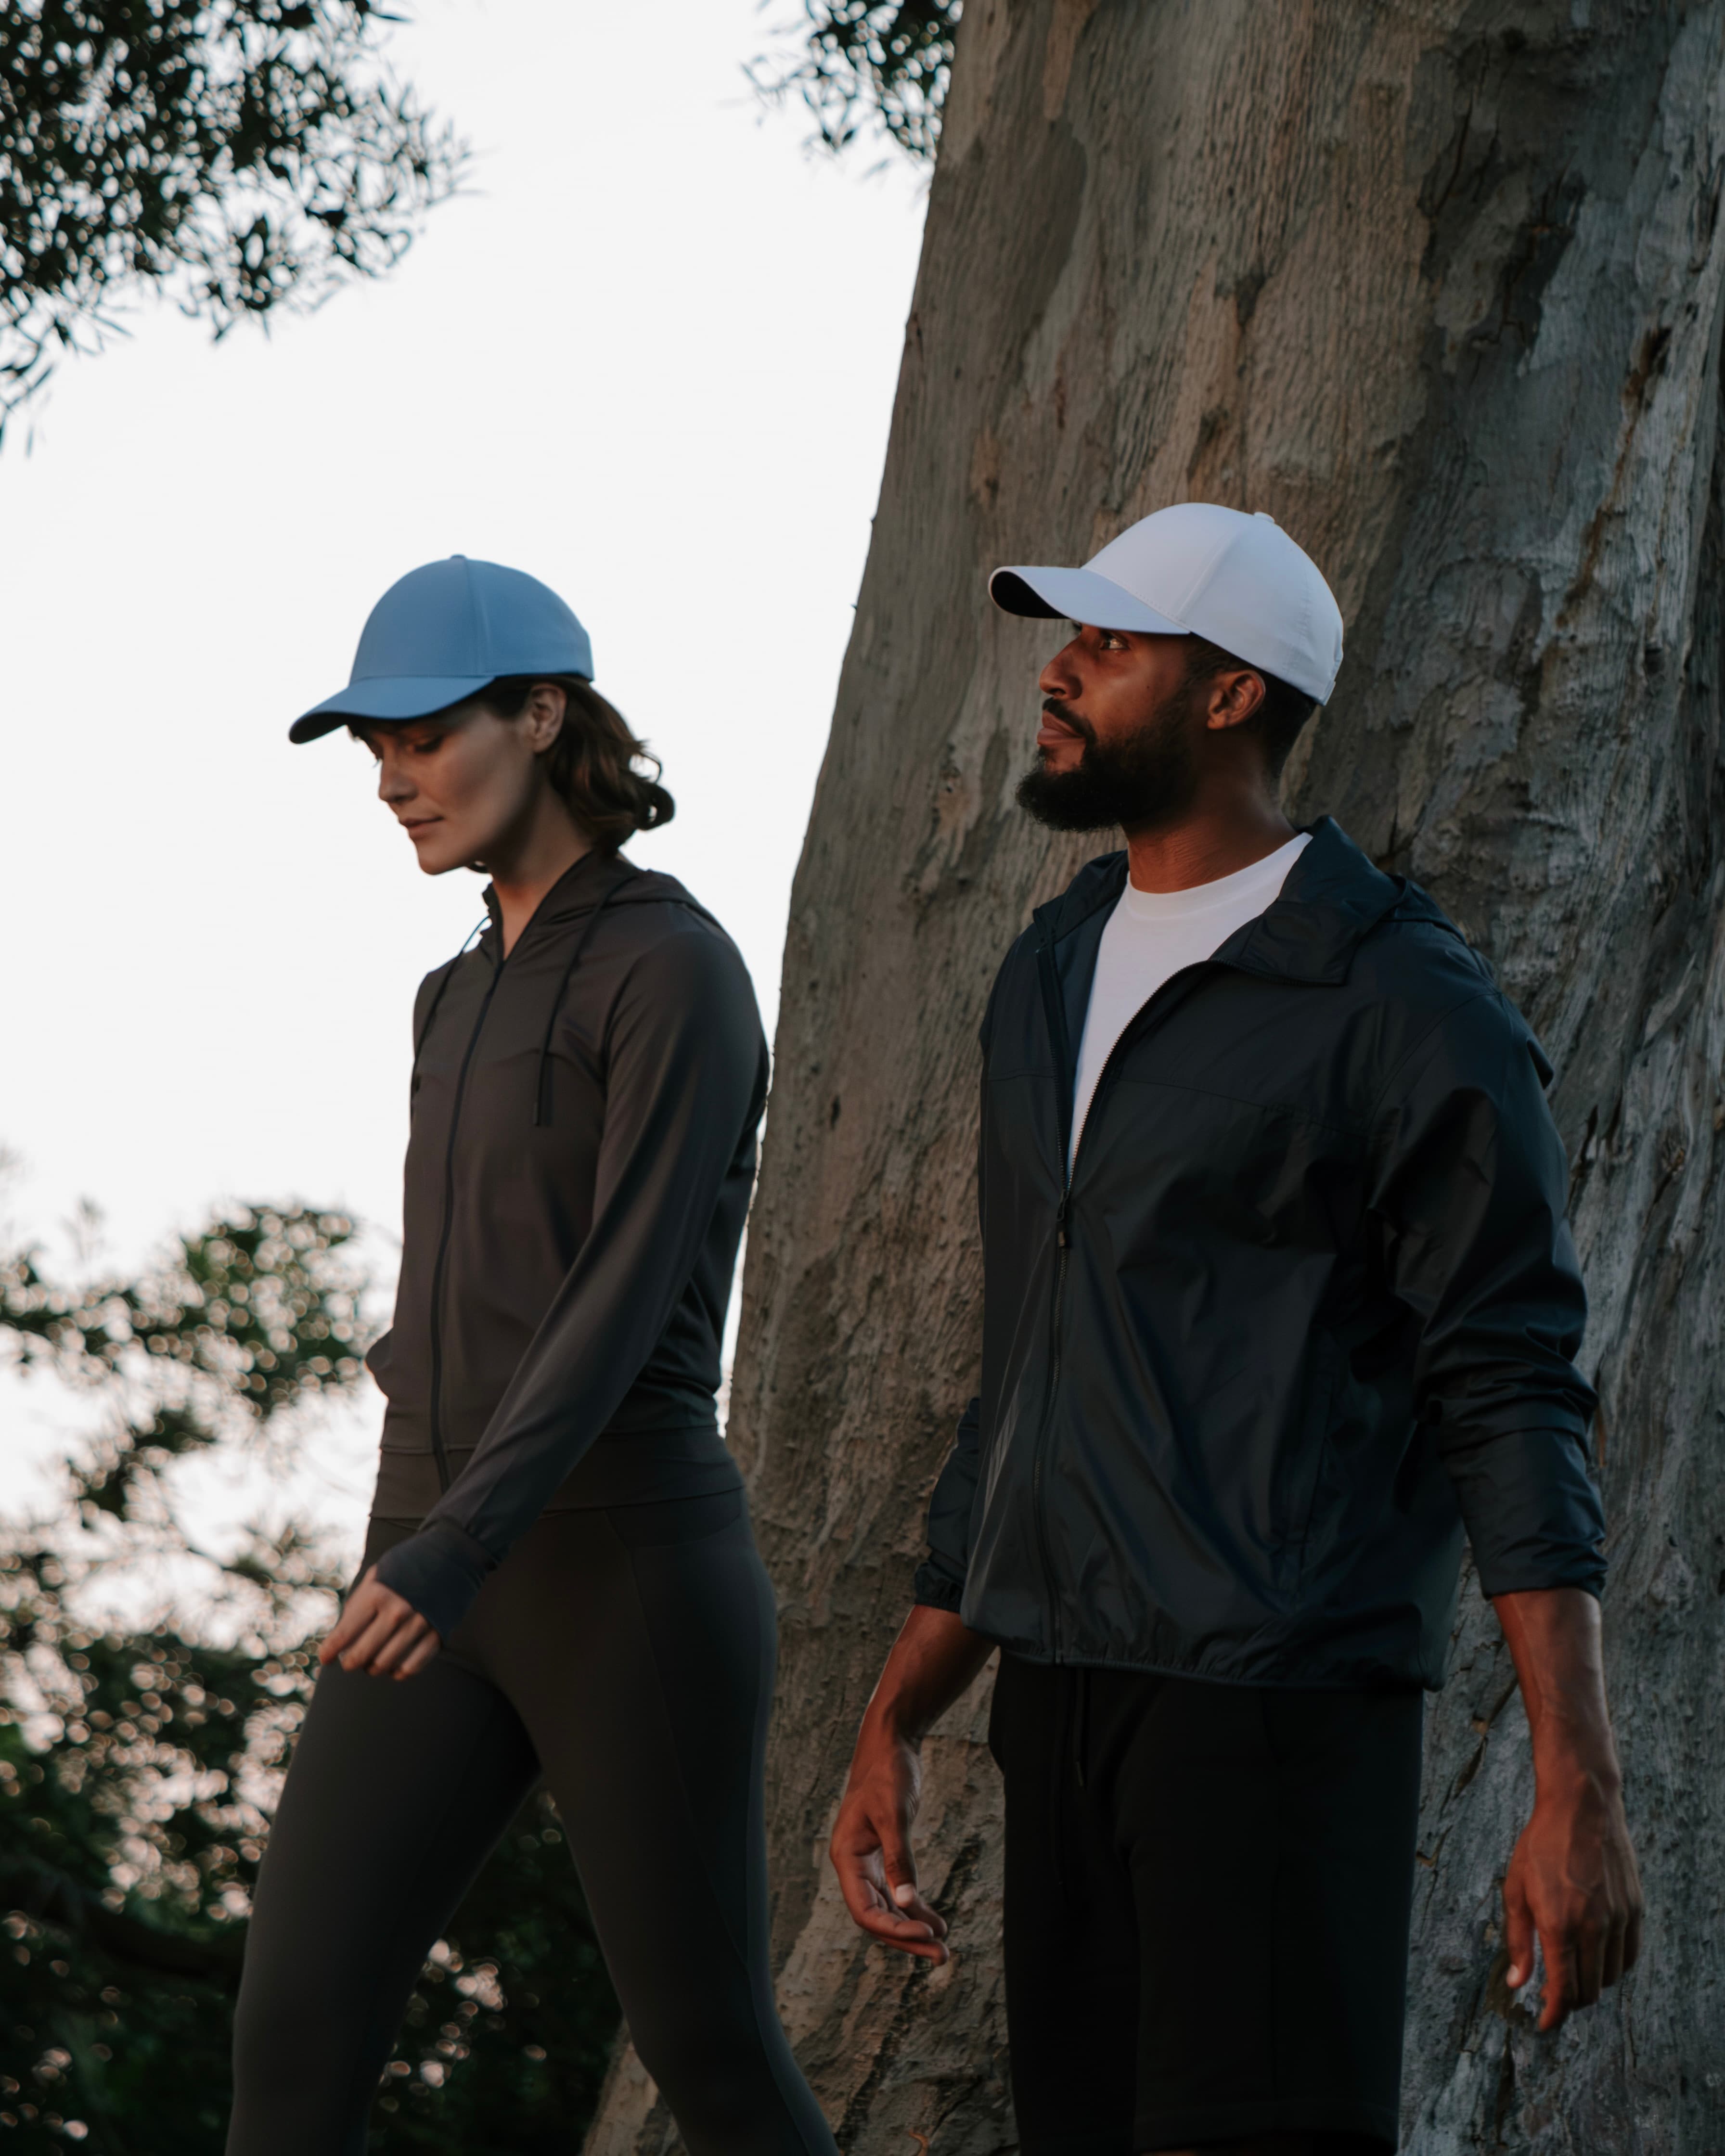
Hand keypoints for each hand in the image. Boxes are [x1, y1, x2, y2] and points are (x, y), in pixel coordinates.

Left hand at [318, 1564, 440, 1679]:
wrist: (450, 1556)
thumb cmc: (404, 1569)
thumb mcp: (375, 1578)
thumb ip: (357, 1607)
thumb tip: (337, 1642)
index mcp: (377, 1594)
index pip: (345, 1634)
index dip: (329, 1651)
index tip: (324, 1659)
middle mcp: (398, 1611)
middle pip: (362, 1655)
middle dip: (350, 1663)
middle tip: (348, 1662)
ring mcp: (419, 1624)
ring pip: (384, 1665)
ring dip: (373, 1668)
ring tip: (372, 1660)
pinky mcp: (437, 1635)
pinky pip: (410, 1668)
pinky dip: (398, 1672)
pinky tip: (394, 1664)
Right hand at [829, 1715, 950, 1962]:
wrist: (891, 1744)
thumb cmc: (888, 1773)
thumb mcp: (895, 1815)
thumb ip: (899, 1859)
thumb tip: (908, 1904)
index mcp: (846, 1857)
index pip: (864, 1909)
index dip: (893, 1928)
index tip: (926, 1935)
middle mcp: (853, 1865)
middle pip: (877, 1916)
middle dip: (907, 1938)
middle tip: (941, 1956)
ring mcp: (867, 1862)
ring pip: (888, 1908)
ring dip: (913, 1928)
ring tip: (944, 1946)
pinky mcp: (883, 1856)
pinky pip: (896, 1893)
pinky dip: (914, 1908)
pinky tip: (936, 1920)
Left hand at [1493, 1584, 1641, 2032]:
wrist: (1581, 1806)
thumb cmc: (1540, 1845)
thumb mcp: (1516, 1889)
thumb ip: (1517, 1940)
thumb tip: (1517, 1983)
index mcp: (1560, 1925)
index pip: (1562, 1991)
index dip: (1553, 2015)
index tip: (1543, 2024)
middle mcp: (1593, 1928)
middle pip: (1587, 1991)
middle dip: (1568, 2002)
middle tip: (1553, 1998)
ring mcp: (1619, 1920)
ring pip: (1609, 1977)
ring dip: (1590, 1985)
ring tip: (1571, 1976)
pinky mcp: (1635, 1910)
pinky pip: (1628, 1957)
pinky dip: (1612, 1967)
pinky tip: (1596, 1959)